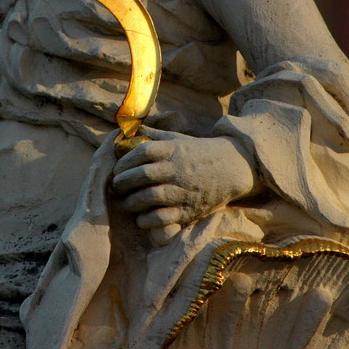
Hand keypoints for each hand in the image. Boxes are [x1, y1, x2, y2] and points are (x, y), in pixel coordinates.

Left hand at [110, 128, 256, 244]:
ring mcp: (184, 190)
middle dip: (123, 182)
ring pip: (151, 197)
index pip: (142, 152)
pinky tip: (141, 218)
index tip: (117, 168)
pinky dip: (148, 219)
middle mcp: (178, 169)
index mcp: (173, 150)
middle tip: (115, 186)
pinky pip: (164, 217)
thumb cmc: (198, 152)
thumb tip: (128, 129)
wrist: (232, 168)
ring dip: (132, 202)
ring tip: (125, 203)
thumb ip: (153, 136)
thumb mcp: (178, 139)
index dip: (125, 161)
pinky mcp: (190, 210)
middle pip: (143, 175)